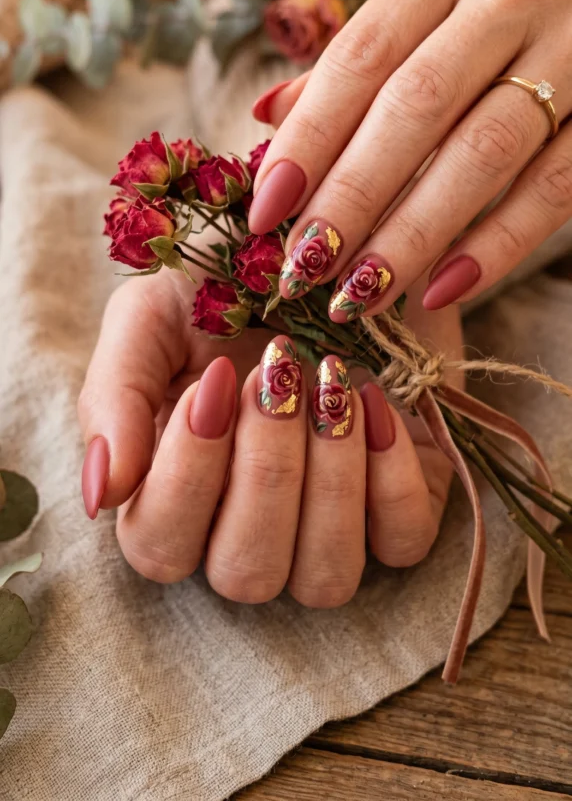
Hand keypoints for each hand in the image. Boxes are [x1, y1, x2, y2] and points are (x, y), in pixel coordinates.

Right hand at [78, 262, 461, 603]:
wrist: (325, 245)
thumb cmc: (224, 287)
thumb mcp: (151, 317)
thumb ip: (114, 398)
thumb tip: (101, 494)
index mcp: (174, 495)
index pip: (161, 548)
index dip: (186, 476)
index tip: (213, 382)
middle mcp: (248, 529)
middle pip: (246, 573)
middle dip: (265, 469)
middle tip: (277, 369)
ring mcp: (329, 528)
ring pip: (325, 577)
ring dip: (328, 478)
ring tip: (329, 382)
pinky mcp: (401, 508)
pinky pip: (403, 540)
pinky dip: (391, 473)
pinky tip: (374, 400)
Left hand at [249, 0, 571, 316]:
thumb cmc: (489, 39)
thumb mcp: (420, 32)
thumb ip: (351, 74)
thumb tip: (264, 115)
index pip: (360, 56)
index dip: (308, 138)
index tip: (265, 212)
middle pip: (415, 105)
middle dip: (352, 195)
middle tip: (307, 266)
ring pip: (484, 152)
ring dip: (412, 232)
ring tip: (361, 292)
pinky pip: (553, 188)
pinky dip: (495, 246)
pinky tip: (441, 290)